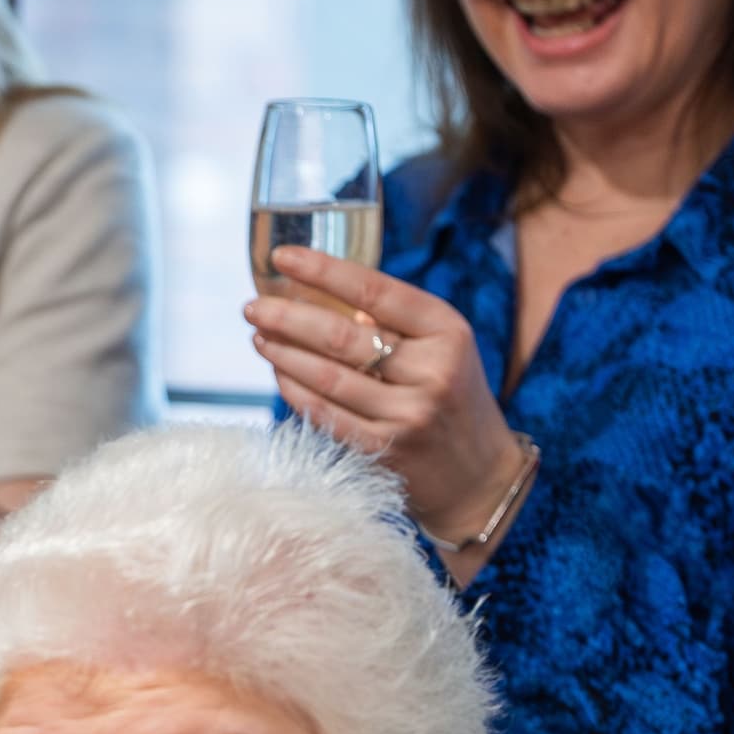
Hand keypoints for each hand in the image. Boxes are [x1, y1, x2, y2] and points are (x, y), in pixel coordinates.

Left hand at [242, 250, 525, 536]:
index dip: (322, 271)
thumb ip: (394, 320)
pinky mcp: (383, 450)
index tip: (282, 257)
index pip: (375, 290)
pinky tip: (278, 372)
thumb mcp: (443, 347)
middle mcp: (431, 371)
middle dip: (286, 317)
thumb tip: (322, 294)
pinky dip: (294, 390)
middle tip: (253, 306)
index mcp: (447, 331)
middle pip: (341, 336)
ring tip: (258, 336)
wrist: (480, 477)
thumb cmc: (452, 396)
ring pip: (326, 377)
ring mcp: (406, 415)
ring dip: (282, 354)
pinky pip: (324, 413)